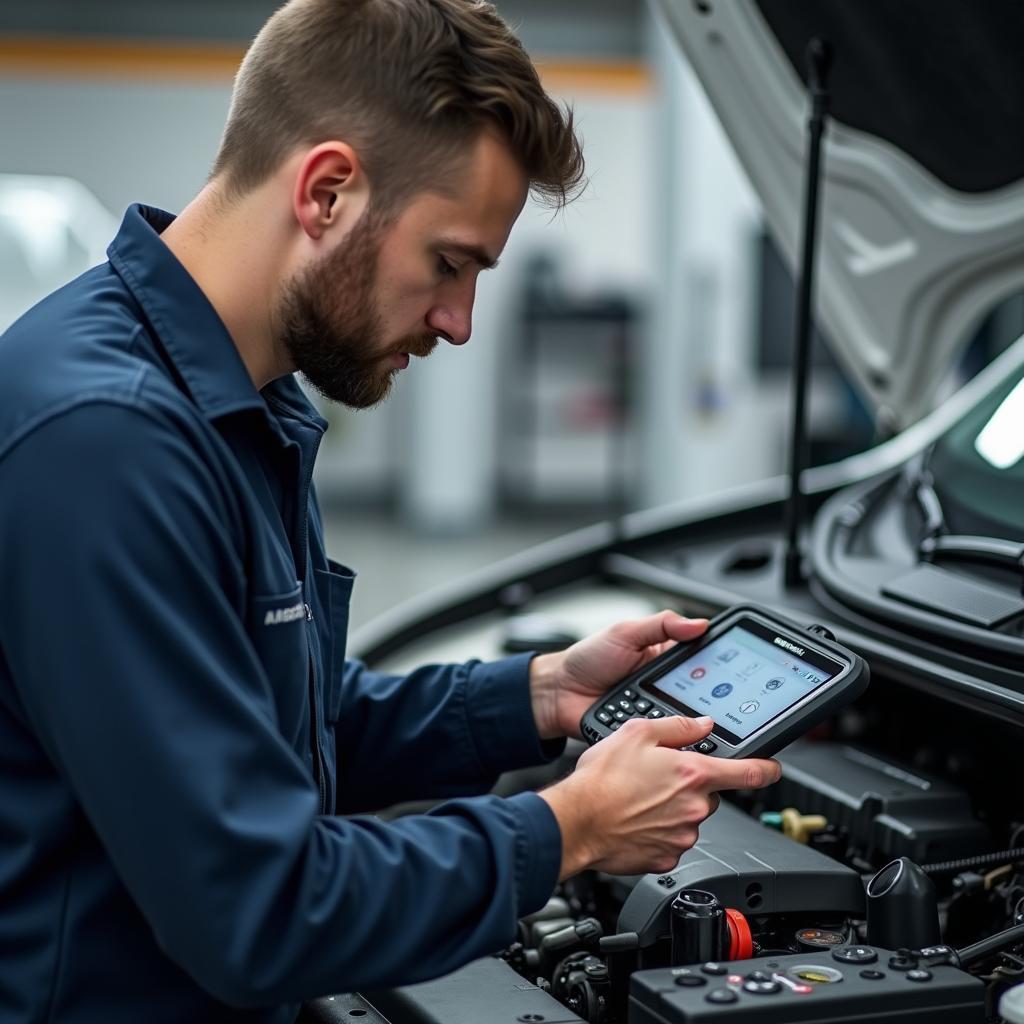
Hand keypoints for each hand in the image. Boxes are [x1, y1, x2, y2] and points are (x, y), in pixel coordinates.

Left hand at [529, 610, 708, 739]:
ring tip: (700, 724)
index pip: (704, 663)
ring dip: (692, 724)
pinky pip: (665, 741)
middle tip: (719, 705)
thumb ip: (661, 625)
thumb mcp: (625, 632)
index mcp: (666, 659)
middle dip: (712, 703)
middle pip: (703, 698)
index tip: (737, 675)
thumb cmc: (587, 660)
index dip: (721, 669)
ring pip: (688, 723)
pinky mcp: (645, 735)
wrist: (557, 694)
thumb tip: (699, 623)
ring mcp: (657, 712)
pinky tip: (675, 740)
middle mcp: (666, 687)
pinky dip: (670, 741)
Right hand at [539, 715, 780, 878]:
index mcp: (693, 774)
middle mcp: (695, 807)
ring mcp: (683, 835)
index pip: (748, 773)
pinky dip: (658, 832)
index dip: (767, 769)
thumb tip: (701, 725)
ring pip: (689, 818)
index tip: (774, 769)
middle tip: (657, 779)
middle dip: (690, 786)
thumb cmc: (602, 779)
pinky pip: (672, 841)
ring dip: (672, 809)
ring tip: (638, 800)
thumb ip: (677, 727)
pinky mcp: (667, 857)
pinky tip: (635, 821)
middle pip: (709, 794)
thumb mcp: (637, 733)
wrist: (577, 821)